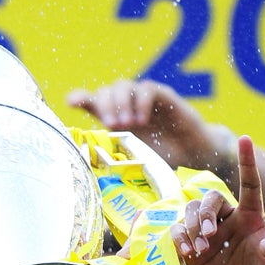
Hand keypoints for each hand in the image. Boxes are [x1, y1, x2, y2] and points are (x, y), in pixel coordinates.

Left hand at [68, 79, 227, 170]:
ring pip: (124, 86)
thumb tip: (90, 178)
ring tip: (125, 124)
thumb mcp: (133, 163)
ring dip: (120, 103)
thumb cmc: (162, 162)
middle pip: (106, 92)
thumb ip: (115, 162)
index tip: (71, 103)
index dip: (81, 99)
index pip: (93, 103)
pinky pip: (147, 90)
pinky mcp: (162, 96)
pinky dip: (141, 102)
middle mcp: (126, 107)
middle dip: (104, 106)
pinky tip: (141, 120)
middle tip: (110, 125)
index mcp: (115, 121)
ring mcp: (143, 100)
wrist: (194, 156)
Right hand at [170, 135, 264, 264]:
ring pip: (190, 213)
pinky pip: (178, 234)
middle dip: (204, 213)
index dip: (247, 162)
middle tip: (208, 236)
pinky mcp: (192, 251)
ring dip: (191, 227)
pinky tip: (186, 252)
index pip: (249, 184)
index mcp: (252, 217)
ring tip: (199, 250)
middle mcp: (228, 221)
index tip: (244, 139)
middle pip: (209, 198)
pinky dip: (178, 238)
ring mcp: (208, 235)